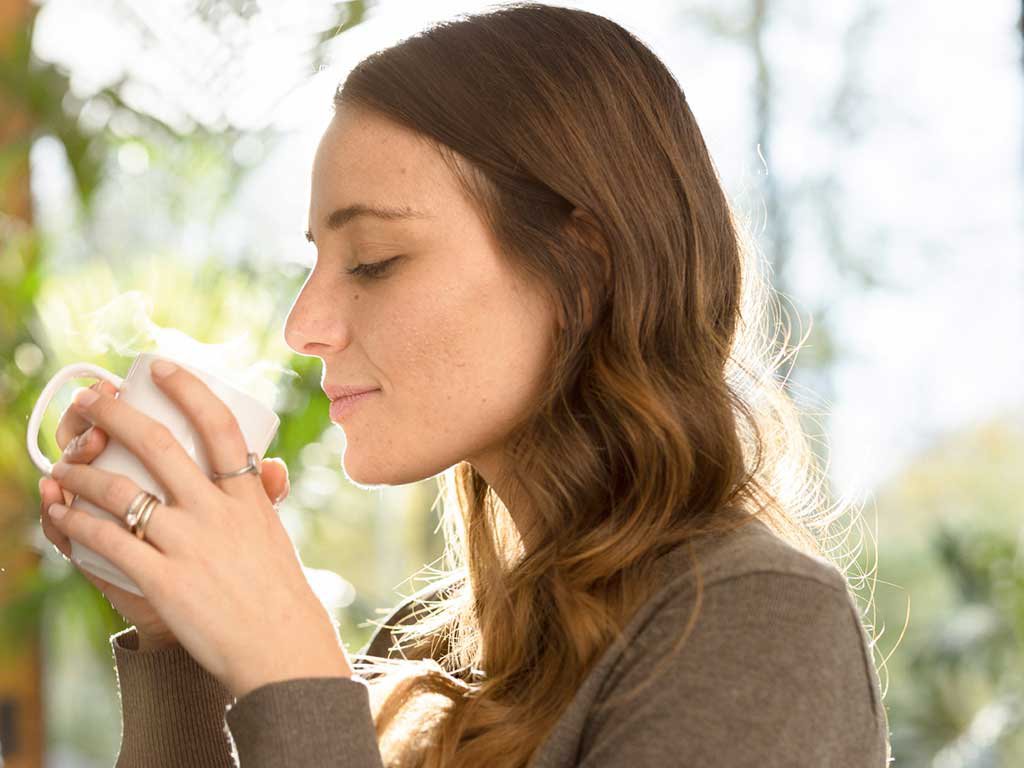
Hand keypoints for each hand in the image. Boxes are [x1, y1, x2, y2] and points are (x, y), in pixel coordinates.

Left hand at [40, 380, 291, 650]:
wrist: (281, 653)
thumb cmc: (280, 595)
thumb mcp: (276, 536)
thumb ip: (265, 498)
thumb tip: (270, 465)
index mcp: (248, 497)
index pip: (220, 427)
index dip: (188, 390)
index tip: (162, 368)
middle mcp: (218, 513)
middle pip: (159, 446)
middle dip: (116, 415)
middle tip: (91, 400)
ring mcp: (189, 545)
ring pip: (121, 492)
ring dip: (82, 472)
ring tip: (62, 466)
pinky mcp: (164, 581)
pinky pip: (107, 542)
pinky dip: (76, 523)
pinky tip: (61, 514)